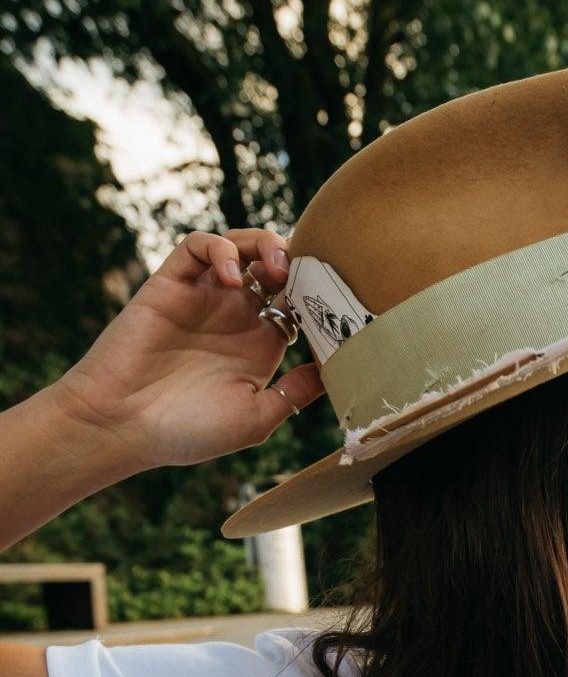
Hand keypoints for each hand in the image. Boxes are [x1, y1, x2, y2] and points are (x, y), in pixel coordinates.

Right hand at [51, 227, 325, 469]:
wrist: (123, 426)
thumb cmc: (187, 431)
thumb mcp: (255, 418)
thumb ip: (294, 393)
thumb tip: (333, 370)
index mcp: (261, 344)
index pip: (299, 302)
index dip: (318, 296)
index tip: (335, 304)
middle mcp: (236, 316)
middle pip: (275, 267)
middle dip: (297, 263)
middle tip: (308, 276)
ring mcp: (204, 297)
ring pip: (241, 247)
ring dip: (264, 245)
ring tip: (275, 266)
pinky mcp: (171, 284)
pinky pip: (197, 246)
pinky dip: (219, 248)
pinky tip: (232, 274)